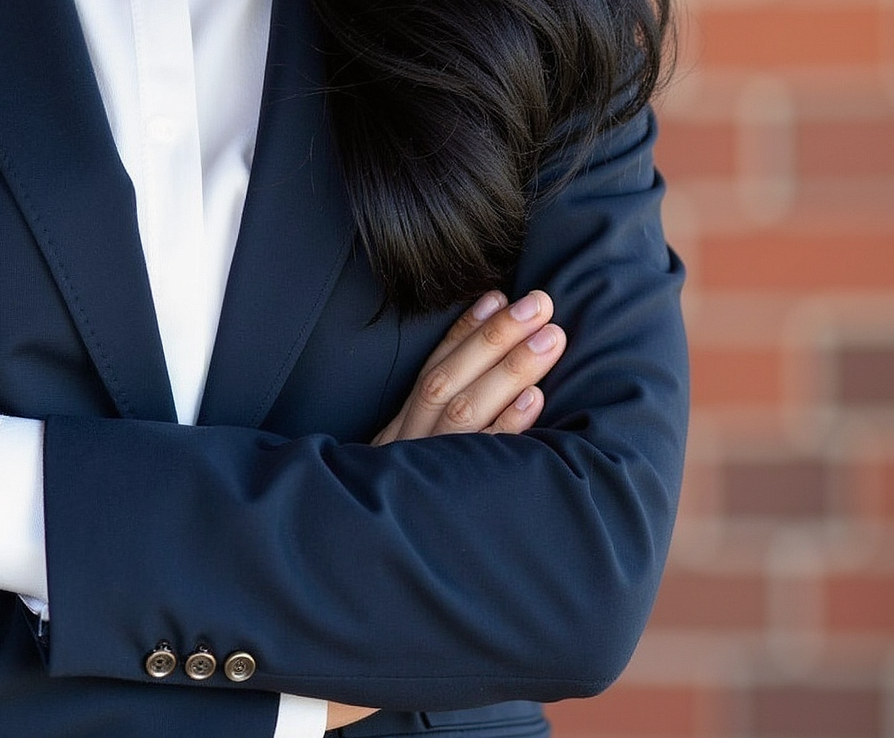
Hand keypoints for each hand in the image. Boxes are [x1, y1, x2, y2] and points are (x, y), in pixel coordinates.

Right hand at [323, 293, 566, 730]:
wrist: (341, 598)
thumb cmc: (383, 538)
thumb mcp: (393, 484)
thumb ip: (423, 442)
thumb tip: (490, 396)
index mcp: (395, 444)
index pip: (431, 373)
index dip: (464, 333)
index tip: (496, 294)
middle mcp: (406, 459)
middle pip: (451, 385)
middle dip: (498, 339)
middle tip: (543, 301)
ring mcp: (422, 488)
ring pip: (464, 416)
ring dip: (510, 371)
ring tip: (552, 338)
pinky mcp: (443, 518)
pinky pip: (476, 472)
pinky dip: (505, 433)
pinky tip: (534, 406)